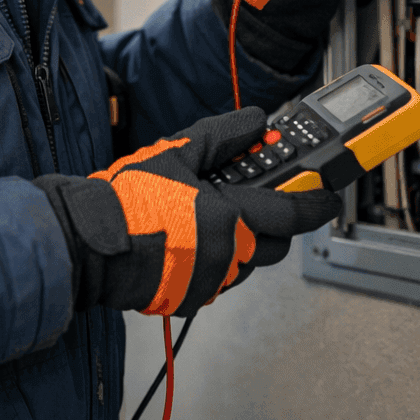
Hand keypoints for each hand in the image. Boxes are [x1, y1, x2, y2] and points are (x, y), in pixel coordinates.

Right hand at [35, 108, 340, 317]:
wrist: (89, 242)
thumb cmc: (128, 202)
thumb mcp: (177, 153)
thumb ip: (222, 136)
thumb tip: (255, 122)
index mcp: (229, 218)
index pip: (291, 214)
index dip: (316, 203)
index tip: (330, 196)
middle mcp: (227, 255)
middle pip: (273, 243)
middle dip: (272, 221)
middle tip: (255, 198)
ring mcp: (210, 281)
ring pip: (245, 262)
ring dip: (240, 240)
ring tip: (204, 216)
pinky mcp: (192, 298)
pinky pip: (219, 277)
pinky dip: (215, 257)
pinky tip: (188, 238)